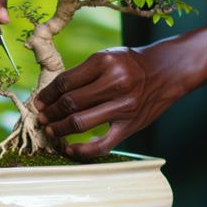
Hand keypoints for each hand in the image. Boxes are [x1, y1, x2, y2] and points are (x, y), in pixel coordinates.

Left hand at [36, 43, 197, 158]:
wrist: (167, 71)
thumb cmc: (131, 64)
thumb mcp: (107, 57)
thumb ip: (83, 73)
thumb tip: (52, 93)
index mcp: (103, 62)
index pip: (65, 82)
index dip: (47, 94)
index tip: (39, 101)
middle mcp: (114, 83)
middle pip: (70, 102)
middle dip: (50, 112)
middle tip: (41, 117)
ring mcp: (123, 106)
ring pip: (80, 122)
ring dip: (59, 128)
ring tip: (51, 129)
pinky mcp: (131, 125)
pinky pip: (102, 144)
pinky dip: (82, 150)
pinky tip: (69, 148)